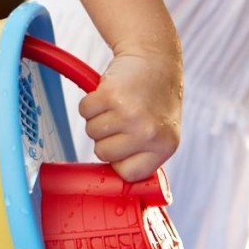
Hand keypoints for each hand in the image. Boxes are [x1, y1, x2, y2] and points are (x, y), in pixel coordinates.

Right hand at [78, 45, 182, 181]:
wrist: (155, 59)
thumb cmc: (154, 99)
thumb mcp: (162, 132)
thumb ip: (145, 157)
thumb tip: (118, 189)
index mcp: (165, 147)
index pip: (127, 174)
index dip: (120, 160)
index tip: (127, 144)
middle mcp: (148, 133)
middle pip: (103, 154)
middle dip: (108, 137)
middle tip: (125, 118)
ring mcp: (129, 114)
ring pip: (91, 133)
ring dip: (99, 118)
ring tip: (119, 105)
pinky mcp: (110, 95)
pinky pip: (84, 111)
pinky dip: (91, 102)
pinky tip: (110, 93)